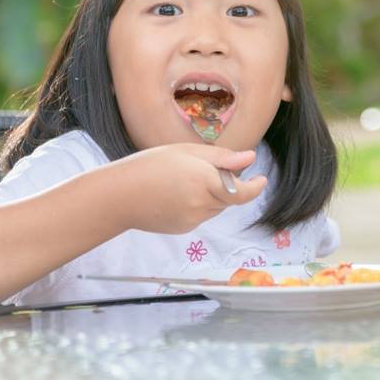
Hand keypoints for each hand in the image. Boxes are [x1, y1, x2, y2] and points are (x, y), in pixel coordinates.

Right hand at [112, 144, 266, 234]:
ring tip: (184, 180)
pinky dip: (198, 204)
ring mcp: (193, 219)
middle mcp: (202, 204)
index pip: (241, 192)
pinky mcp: (184, 228)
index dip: (254, 187)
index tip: (261, 179)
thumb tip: (250, 158)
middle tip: (206, 168)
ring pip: (216, 207)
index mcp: (204, 180)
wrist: (119, 196)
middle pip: (228, 198)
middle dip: (226, 185)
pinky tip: (176, 194)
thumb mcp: (186, 151)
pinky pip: (202, 215)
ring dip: (212, 195)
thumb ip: (222, 158)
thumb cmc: (150, 165)